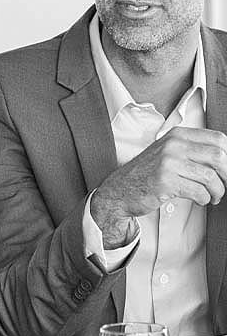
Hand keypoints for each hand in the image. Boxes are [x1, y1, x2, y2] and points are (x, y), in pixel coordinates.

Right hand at [92, 126, 226, 247]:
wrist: (120, 190)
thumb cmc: (147, 174)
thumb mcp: (169, 153)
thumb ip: (193, 151)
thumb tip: (225, 160)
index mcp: (178, 135)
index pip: (218, 139)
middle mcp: (174, 145)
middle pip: (218, 156)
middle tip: (225, 184)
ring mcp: (169, 162)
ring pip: (210, 177)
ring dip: (217, 191)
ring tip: (214, 196)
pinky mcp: (166, 181)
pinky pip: (198, 191)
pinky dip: (204, 199)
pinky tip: (201, 200)